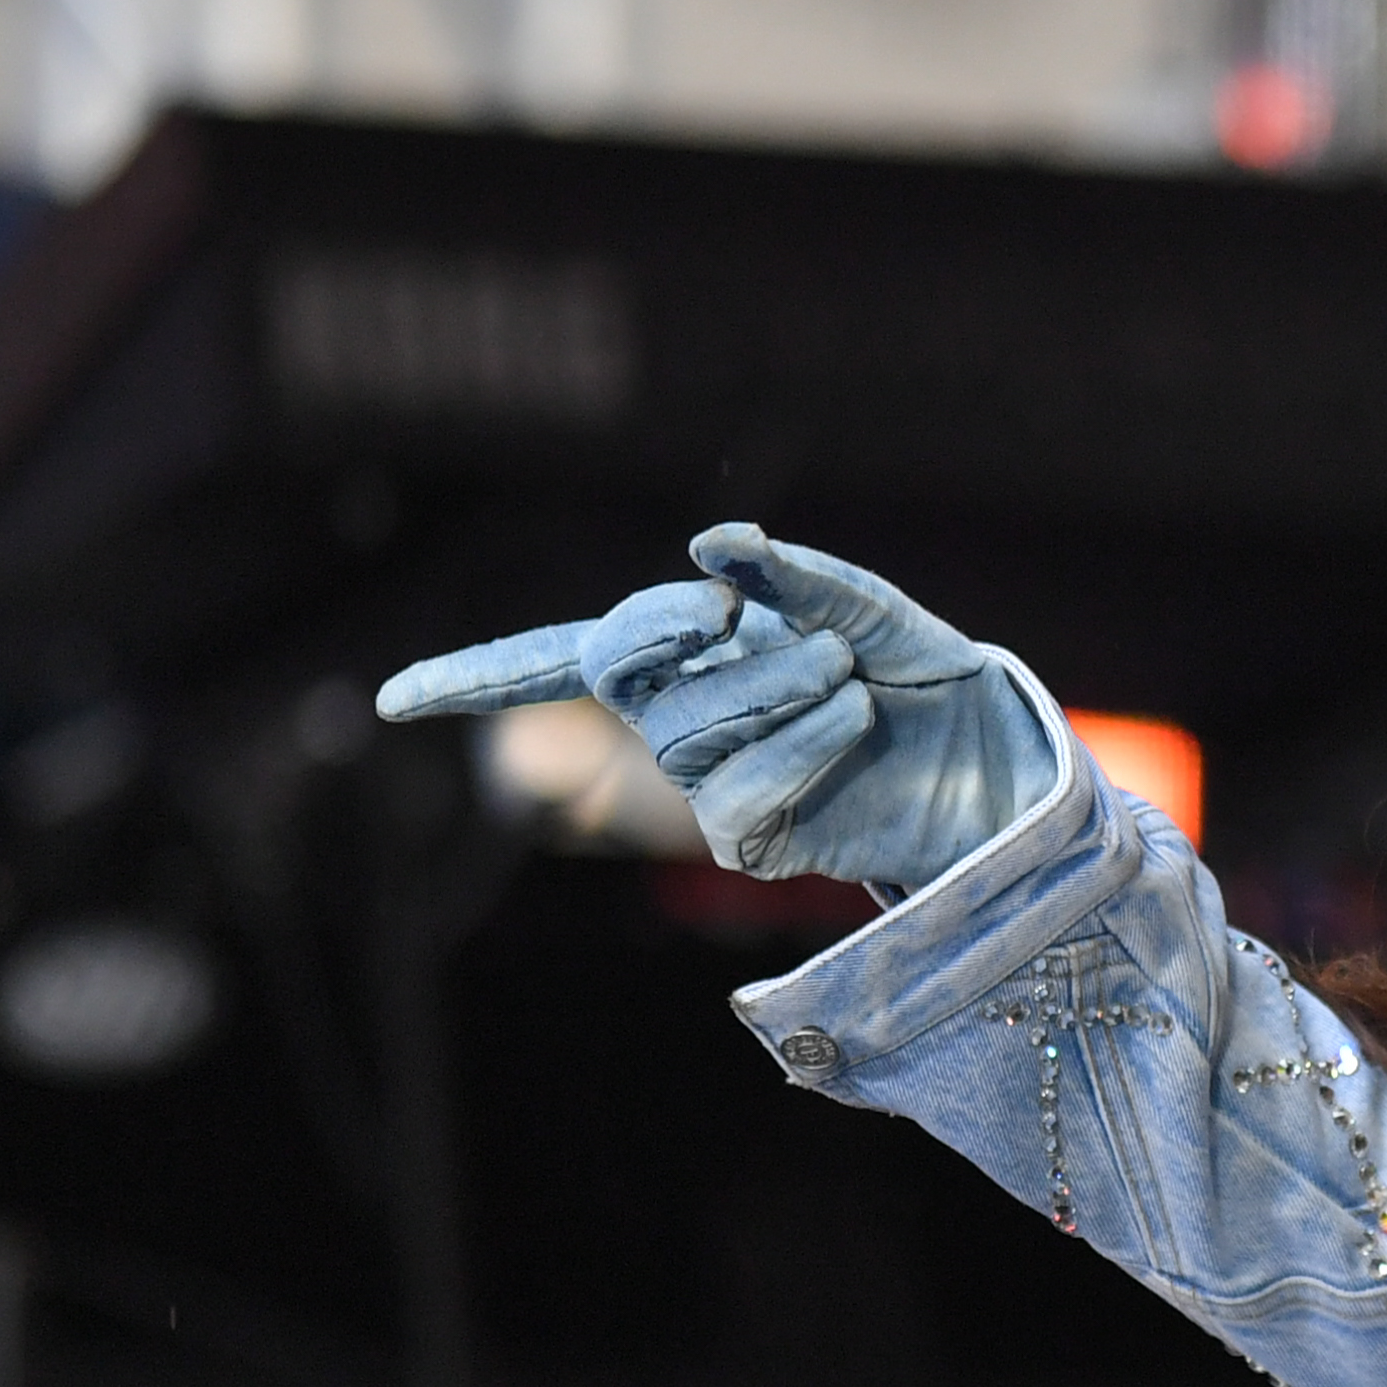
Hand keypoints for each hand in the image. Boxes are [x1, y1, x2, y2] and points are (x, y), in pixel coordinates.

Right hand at [374, 523, 1060, 887]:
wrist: (994, 760)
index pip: (558, 660)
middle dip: (666, 632)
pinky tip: (851, 723)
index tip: (392, 701)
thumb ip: (793, 578)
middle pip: (618, 674)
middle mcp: (683, 718)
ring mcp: (712, 785)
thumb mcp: (866, 608)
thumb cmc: (922, 676)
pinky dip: (798, 745)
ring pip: (686, 731)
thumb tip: (711, 546)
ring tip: (846, 674)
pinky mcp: (755, 841)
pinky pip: (741, 793)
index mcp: (689, 653)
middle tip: (735, 613)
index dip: (476, 676)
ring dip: (768, 686)